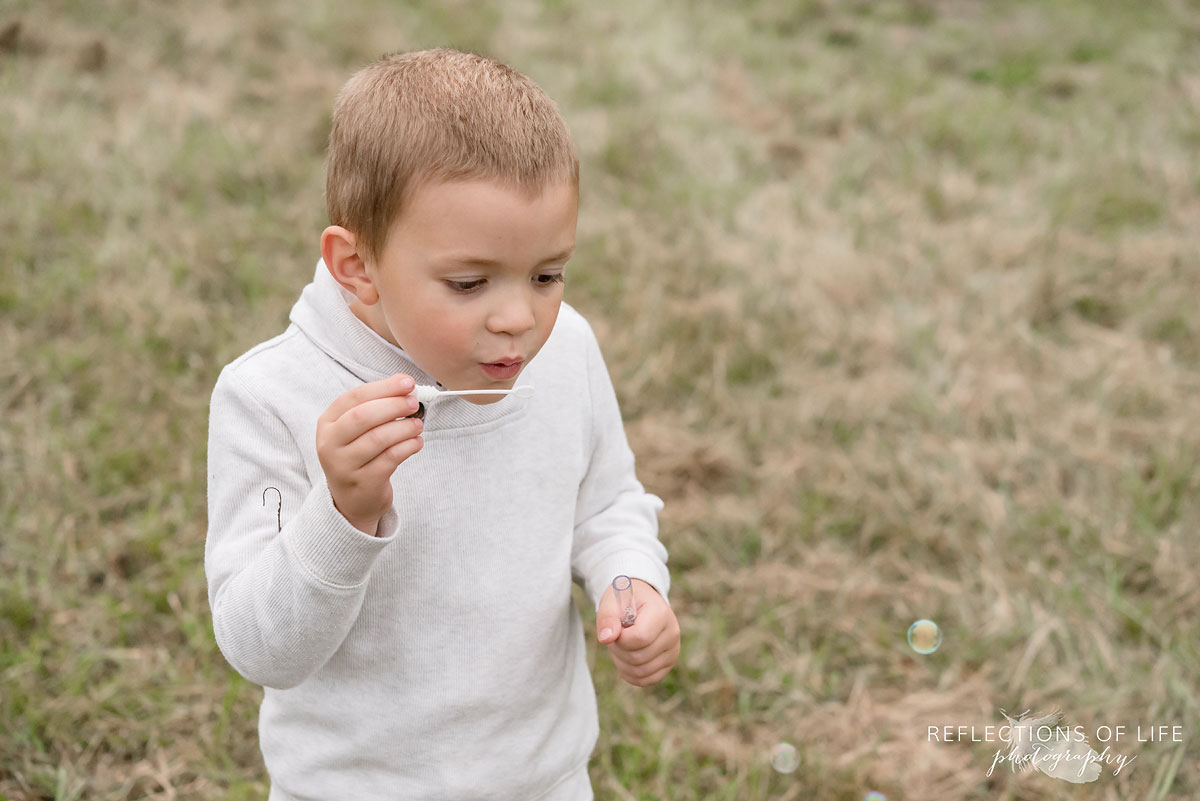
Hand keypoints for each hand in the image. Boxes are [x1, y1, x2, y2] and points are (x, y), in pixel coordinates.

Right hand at [316, 373, 423, 534]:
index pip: (354, 398)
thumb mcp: (357, 430)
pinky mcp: (363, 483)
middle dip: (393, 405)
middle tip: (414, 403)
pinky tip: (417, 442)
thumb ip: (377, 407)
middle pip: (363, 416)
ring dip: (404, 427)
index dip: (383, 388)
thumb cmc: (359, 454)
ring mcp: (344, 466)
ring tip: (418, 424)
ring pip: (378, 439)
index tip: (407, 382)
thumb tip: (406, 386)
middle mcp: (330, 444)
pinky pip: (391, 459)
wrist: (352, 499)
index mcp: (327, 423)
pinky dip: (408, 446)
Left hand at [596, 578, 679, 686]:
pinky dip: (629, 674)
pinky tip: (625, 658)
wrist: (641, 603)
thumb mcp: (611, 602)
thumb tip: (606, 639)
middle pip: (639, 657)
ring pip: (641, 672)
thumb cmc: (624, 602)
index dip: (620, 639)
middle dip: (619, 650)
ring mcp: (673, 650)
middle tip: (616, 636)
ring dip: (622, 662)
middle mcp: (672, 633)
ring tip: (622, 644)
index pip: (640, 638)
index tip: (616, 629)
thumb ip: (607, 618)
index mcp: (661, 613)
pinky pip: (646, 680)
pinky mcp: (669, 663)